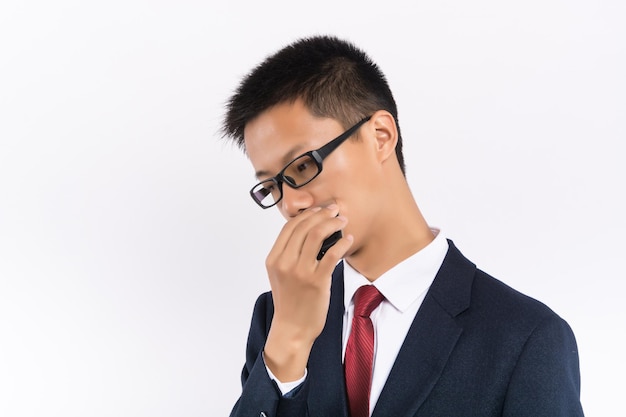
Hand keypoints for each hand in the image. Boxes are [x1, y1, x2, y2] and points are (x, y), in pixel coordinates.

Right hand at [263, 204, 352, 381]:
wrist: (292, 328)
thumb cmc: (290, 301)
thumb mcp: (280, 274)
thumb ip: (288, 253)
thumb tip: (306, 231)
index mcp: (274, 258)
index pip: (289, 226)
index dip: (307, 213)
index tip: (320, 209)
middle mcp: (285, 262)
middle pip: (304, 226)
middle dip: (322, 213)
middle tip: (335, 210)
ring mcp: (300, 272)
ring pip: (317, 235)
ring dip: (332, 223)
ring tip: (343, 221)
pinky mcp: (317, 281)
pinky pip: (331, 254)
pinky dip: (341, 243)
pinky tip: (347, 240)